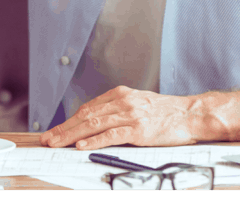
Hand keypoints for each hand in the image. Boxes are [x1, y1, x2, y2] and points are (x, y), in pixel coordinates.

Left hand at [39, 86, 202, 149]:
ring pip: (94, 124)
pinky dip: (95, 140)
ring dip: (72, 135)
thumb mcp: (138, 103)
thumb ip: (118, 109)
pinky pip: (112, 135)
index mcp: (120, 94)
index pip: (87, 108)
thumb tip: (96, 121)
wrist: (191, 114)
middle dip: (64, 128)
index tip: (56, 129)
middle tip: (48, 138)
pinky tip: (82, 145)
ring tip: (57, 143)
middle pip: (85, 115)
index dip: (69, 120)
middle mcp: (122, 102)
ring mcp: (130, 115)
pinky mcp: (139, 129)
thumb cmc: (166, 111)